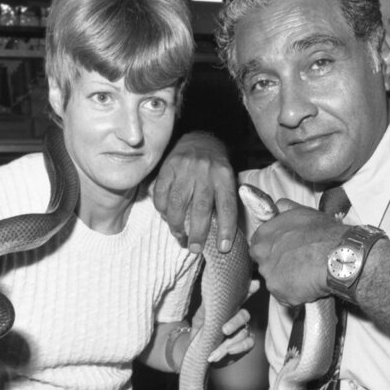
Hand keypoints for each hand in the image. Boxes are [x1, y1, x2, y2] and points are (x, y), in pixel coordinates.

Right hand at [153, 132, 237, 253]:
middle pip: (201, 208)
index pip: (227, 206)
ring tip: (180, 237)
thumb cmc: (215, 167)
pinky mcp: (168, 168)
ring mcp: (185, 169)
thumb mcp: (227, 178)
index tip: (223, 248)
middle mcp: (205, 172)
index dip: (226, 229)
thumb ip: (225, 200)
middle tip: (196, 249)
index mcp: (224, 175)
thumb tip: (224, 234)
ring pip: (178, 203)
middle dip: (198, 233)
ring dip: (177, 225)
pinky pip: (161, 193)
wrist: (199, 140)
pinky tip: (166, 217)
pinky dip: (162, 209)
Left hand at [194, 280, 260, 364]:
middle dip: (235, 323)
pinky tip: (228, 352)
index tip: (255, 284)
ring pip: (244, 333)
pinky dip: (239, 348)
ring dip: (229, 343)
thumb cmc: (201, 330)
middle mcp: (239, 317)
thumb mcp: (201, 317)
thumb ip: (207, 306)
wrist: (200, 351)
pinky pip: (249, 343)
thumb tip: (211, 294)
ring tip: (216, 352)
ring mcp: (244, 330)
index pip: (241, 297)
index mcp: (229, 308)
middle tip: (224, 330)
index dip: (249, 290)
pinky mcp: (246, 343)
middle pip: (244, 315)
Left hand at [249, 199, 346, 306]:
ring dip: (288, 280)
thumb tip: (277, 206)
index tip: (286, 252)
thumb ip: (284, 208)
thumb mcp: (302, 212)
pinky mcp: (279, 292)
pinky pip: (285, 297)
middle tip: (297, 264)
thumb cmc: (324, 233)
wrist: (338, 255)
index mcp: (264, 235)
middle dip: (278, 266)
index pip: (259, 245)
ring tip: (307, 274)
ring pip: (275, 281)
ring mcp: (269, 274)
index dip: (274, 249)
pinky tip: (309, 285)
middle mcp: (261, 254)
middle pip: (264, 264)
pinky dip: (296, 294)